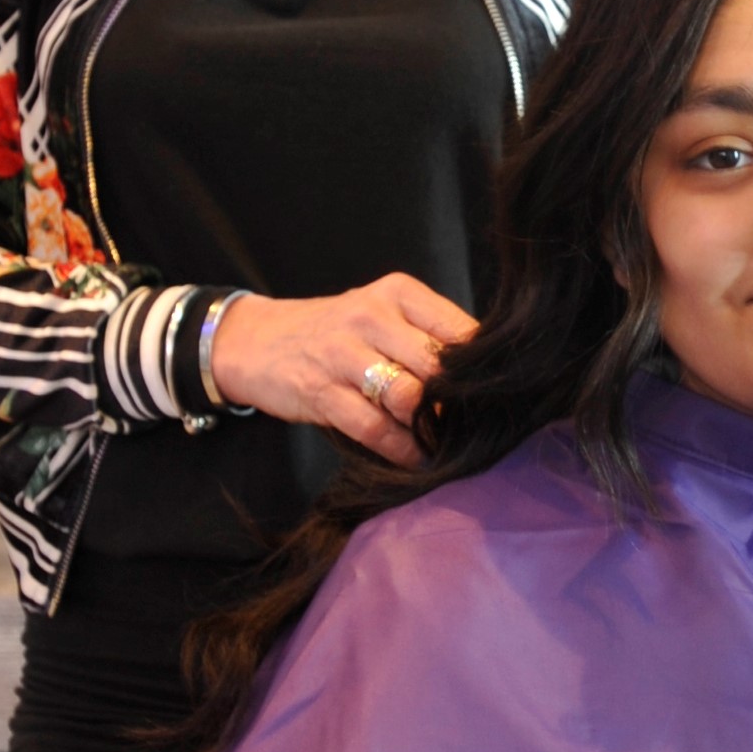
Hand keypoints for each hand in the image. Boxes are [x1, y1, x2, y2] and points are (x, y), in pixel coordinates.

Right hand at [206, 275, 477, 466]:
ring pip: (409, 397)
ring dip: (432, 428)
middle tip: (474, 426)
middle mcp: (372, 316)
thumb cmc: (335, 332)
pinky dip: (402, 449)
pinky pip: (375, 428)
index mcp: (398, 293)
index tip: (495, 394)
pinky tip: (418, 458)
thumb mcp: (381, 315)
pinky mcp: (322, 392)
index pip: (460, 329)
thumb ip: (427, 337)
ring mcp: (344, 354)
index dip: (482, 368)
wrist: (256, 341)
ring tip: (447, 443)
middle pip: (438, 366)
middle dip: (459, 402)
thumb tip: (483, 377)